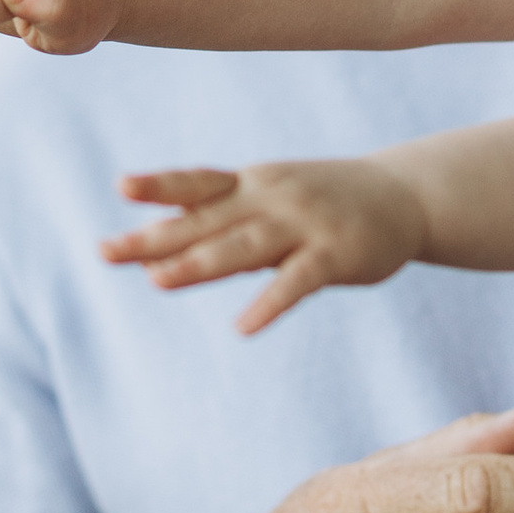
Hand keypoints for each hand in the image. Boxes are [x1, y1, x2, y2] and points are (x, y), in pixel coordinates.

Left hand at [105, 157, 425, 332]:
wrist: (406, 197)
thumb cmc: (325, 201)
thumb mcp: (271, 197)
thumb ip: (219, 216)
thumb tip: (154, 235)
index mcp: (252, 185)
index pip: (198, 185)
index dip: (161, 186)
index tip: (122, 188)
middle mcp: (271, 199)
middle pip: (205, 221)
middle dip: (154, 238)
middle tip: (107, 252)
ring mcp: (303, 225)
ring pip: (242, 247)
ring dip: (198, 264)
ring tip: (157, 282)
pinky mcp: (334, 255)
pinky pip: (297, 282)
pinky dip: (269, 303)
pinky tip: (243, 327)